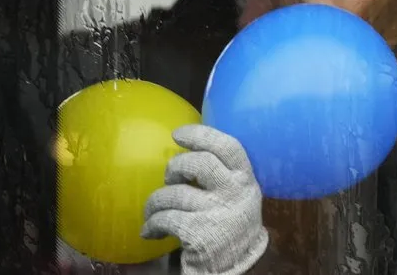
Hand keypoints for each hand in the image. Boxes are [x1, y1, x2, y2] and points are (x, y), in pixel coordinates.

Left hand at [141, 124, 267, 274]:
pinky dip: (152, 223)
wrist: (234, 268)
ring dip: (155, 201)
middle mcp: (235, 193)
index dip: (201, 134)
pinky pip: (165, 217)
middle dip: (175, 167)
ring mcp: (217, 213)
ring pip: (174, 193)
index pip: (228, 146)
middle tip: (170, 178)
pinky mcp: (200, 233)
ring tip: (152, 210)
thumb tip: (189, 148)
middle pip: (198, 163)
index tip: (178, 134)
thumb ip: (223, 172)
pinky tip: (151, 230)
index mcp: (245, 179)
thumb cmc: (230, 222)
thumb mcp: (238, 194)